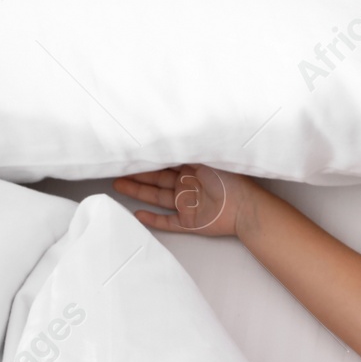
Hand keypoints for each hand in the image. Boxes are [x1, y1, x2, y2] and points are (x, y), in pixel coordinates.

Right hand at [112, 164, 260, 237]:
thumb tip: (164, 138)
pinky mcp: (191, 223)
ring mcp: (189, 205)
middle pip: (157, 180)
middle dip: (136, 175)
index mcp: (193, 170)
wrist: (246, 207)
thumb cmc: (229, 180)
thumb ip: (185, 152)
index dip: (148, 160)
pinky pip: (169, 222)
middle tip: (114, 169)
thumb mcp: (205, 159)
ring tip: (117, 185)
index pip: (165, 164)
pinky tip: (137, 214)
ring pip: (158, 198)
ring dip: (138, 192)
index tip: (128, 154)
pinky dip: (153, 219)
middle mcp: (189, 186)